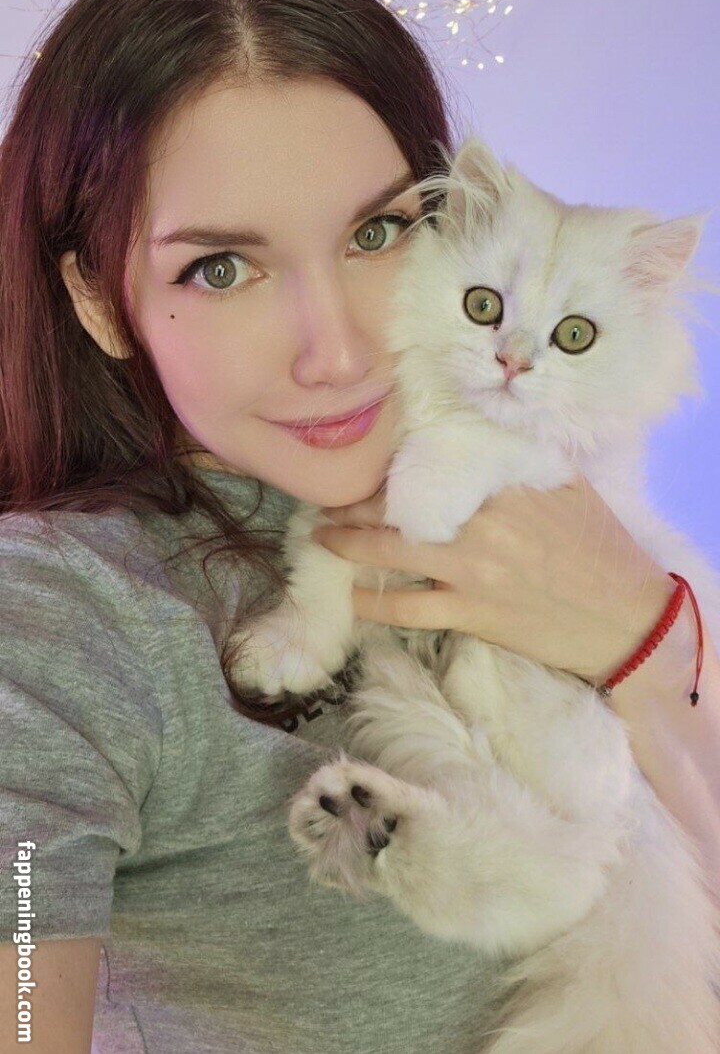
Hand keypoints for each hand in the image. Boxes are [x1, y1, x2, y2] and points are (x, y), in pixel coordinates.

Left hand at [310, 474, 675, 684]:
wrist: (627, 619)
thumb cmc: (601, 549)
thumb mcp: (568, 484)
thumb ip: (522, 459)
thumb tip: (484, 434)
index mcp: (503, 485)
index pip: (432, 465)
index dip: (391, 465)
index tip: (364, 460)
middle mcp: (480, 523)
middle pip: (399, 505)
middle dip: (355, 502)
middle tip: (325, 498)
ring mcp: (471, 571)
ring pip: (391, 551)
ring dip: (348, 543)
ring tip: (320, 537)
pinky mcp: (470, 613)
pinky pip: (406, 607)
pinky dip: (373, 602)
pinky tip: (350, 597)